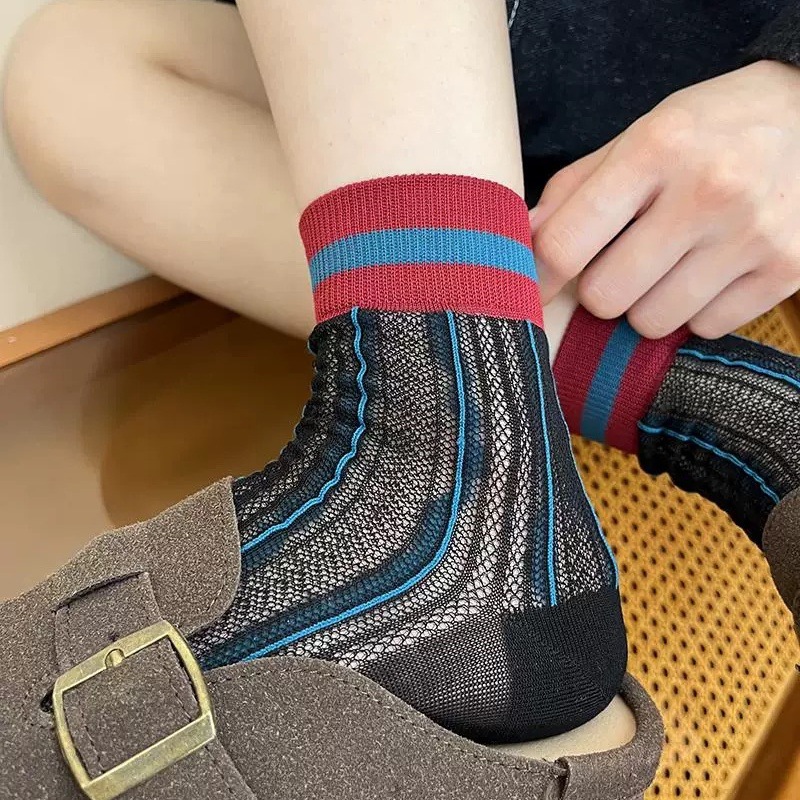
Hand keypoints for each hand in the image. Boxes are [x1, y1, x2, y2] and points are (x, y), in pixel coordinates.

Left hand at [532, 61, 799, 337]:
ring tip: (670, 265)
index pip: (566, 245)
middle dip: (601, 289)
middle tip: (622, 263)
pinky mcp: (787, 270)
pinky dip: (697, 310)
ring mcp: (753, 234)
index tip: (540, 282)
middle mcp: (708, 191)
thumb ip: (573, 190)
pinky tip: (710, 272)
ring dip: (648, 304)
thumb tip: (520, 241)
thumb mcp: (637, 136)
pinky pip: (705, 328)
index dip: (541, 274)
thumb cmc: (708, 131)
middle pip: (605, 297)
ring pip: (652, 322)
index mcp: (656, 149)